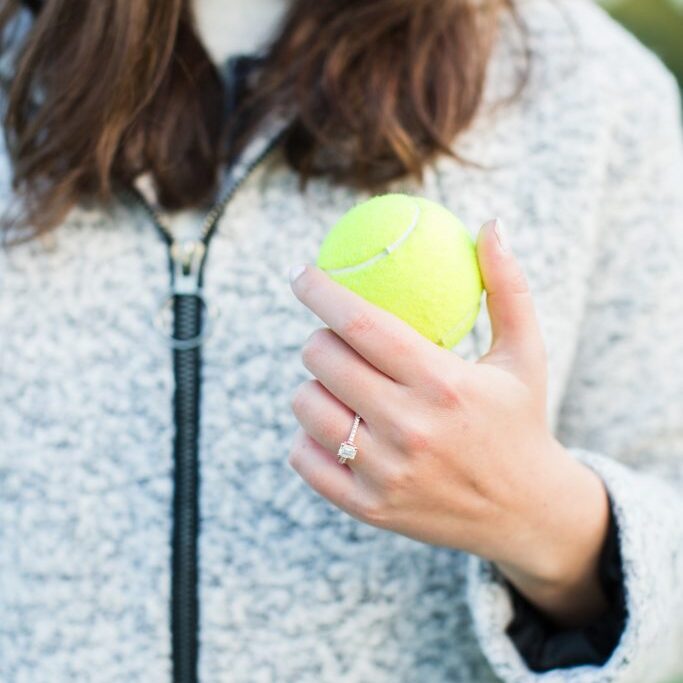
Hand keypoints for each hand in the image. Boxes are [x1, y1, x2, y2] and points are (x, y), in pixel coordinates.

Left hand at [288, 218, 609, 625]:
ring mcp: (385, 472)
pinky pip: (305, 457)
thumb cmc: (520, 422)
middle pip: (324, 360)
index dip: (322, 292)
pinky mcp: (369, 506)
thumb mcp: (525, 354)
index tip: (302, 275)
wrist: (525, 513)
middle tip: (332, 339)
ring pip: (306, 405)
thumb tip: (490, 225)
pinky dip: (308, 436)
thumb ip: (508, 288)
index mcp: (445, 385)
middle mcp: (410, 429)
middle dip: (317, 339)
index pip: (361, 325)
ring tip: (340, 386)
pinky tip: (334, 427)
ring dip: (312, 385)